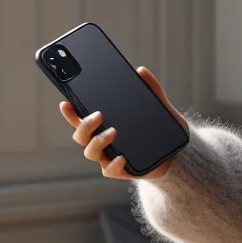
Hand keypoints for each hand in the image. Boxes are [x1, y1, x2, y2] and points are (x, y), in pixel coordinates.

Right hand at [59, 66, 187, 180]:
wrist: (176, 154)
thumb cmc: (159, 129)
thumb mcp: (158, 107)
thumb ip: (151, 89)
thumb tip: (141, 71)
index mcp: (103, 126)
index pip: (81, 118)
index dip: (70, 113)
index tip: (65, 103)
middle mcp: (101, 142)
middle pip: (80, 136)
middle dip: (84, 125)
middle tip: (98, 114)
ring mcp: (109, 157)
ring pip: (91, 153)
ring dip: (98, 142)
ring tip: (113, 132)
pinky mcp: (121, 171)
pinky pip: (109, 171)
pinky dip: (113, 165)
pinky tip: (122, 157)